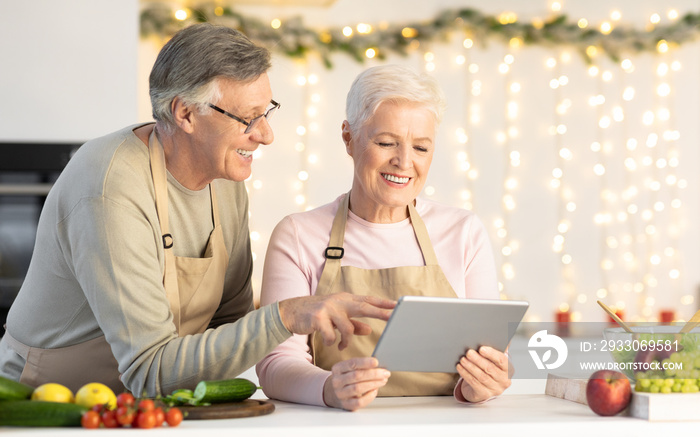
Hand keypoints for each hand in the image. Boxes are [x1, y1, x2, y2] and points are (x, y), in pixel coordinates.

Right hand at [278, 292, 395, 349]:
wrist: (291, 312)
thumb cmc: (318, 315)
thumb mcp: (336, 317)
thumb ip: (353, 323)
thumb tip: (370, 329)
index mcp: (345, 300)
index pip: (368, 300)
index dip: (383, 303)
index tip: (398, 305)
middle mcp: (339, 301)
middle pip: (363, 307)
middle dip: (380, 313)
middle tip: (393, 317)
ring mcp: (328, 308)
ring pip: (346, 327)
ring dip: (346, 340)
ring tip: (342, 345)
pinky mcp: (317, 318)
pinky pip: (331, 335)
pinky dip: (332, 342)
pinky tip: (330, 342)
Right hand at [323, 357, 389, 410]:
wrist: (333, 392)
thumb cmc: (347, 378)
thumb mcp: (349, 369)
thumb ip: (362, 366)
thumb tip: (379, 366)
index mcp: (337, 369)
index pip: (352, 363)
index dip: (365, 362)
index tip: (376, 362)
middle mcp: (337, 381)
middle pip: (356, 376)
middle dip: (373, 374)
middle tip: (385, 373)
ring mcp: (340, 394)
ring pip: (358, 388)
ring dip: (373, 384)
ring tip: (383, 381)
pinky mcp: (346, 404)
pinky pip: (359, 402)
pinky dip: (369, 396)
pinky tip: (375, 391)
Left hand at [456, 346, 510, 402]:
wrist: (483, 386)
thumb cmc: (489, 368)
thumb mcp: (494, 359)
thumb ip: (497, 348)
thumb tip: (499, 333)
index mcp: (509, 369)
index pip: (502, 360)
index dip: (491, 354)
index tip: (481, 348)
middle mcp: (504, 380)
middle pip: (490, 368)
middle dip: (478, 359)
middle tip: (468, 352)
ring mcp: (495, 389)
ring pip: (481, 376)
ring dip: (470, 366)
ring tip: (462, 359)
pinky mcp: (484, 395)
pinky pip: (474, 383)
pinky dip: (466, 374)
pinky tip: (460, 367)